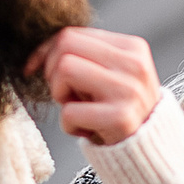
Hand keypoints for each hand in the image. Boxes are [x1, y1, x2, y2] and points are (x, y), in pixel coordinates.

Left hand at [27, 28, 161, 147]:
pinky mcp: (121, 118)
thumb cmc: (120, 110)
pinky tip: (88, 130)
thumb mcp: (113, 75)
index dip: (45, 51)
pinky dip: (69, 126)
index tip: (35, 68)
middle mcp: (134, 64)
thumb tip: (40, 51)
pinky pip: (69, 112)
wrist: (149, 150)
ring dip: (60, 95)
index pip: (72, 34)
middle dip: (52, 71)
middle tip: (64, 94)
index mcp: (132, 48)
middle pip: (65, 47)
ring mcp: (129, 90)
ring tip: (78, 109)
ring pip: (64, 70)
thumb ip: (86, 56)